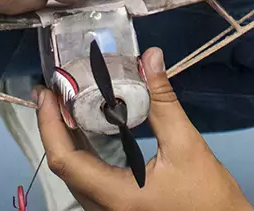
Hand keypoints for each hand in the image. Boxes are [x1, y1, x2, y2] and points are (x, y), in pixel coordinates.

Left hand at [39, 47, 253, 210]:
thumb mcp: (186, 146)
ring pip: (75, 175)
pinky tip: (88, 129)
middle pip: (65, 167)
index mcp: (115, 196)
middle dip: (54, 126)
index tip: (46, 92)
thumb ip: (163, 102)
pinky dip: (83, 152)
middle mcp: (103, 209)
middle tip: (54, 90)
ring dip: (67, 138)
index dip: (50, 124)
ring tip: (66, 103)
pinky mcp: (117, 210)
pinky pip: (88, 180)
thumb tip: (150, 58)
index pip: (65, 161)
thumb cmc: (207, 196)